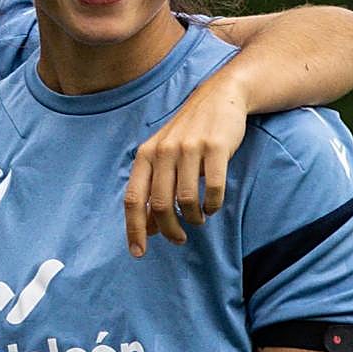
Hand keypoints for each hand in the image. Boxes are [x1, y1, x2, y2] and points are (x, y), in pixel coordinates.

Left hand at [124, 70, 247, 256]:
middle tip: (179, 239)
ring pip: (186, 201)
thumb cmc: (188, 135)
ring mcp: (188, 148)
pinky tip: (213, 205)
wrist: (219, 98)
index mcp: (145, 155)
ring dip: (194, 218)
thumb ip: (153, 187)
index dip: (134, 229)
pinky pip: (212, 189)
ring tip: (199, 218)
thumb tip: (147, 229)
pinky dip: (213, 205)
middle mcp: (162, 151)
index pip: (133, 199)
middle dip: (169, 231)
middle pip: (160, 205)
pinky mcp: (215, 147)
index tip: (139, 253)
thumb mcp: (163, 156)